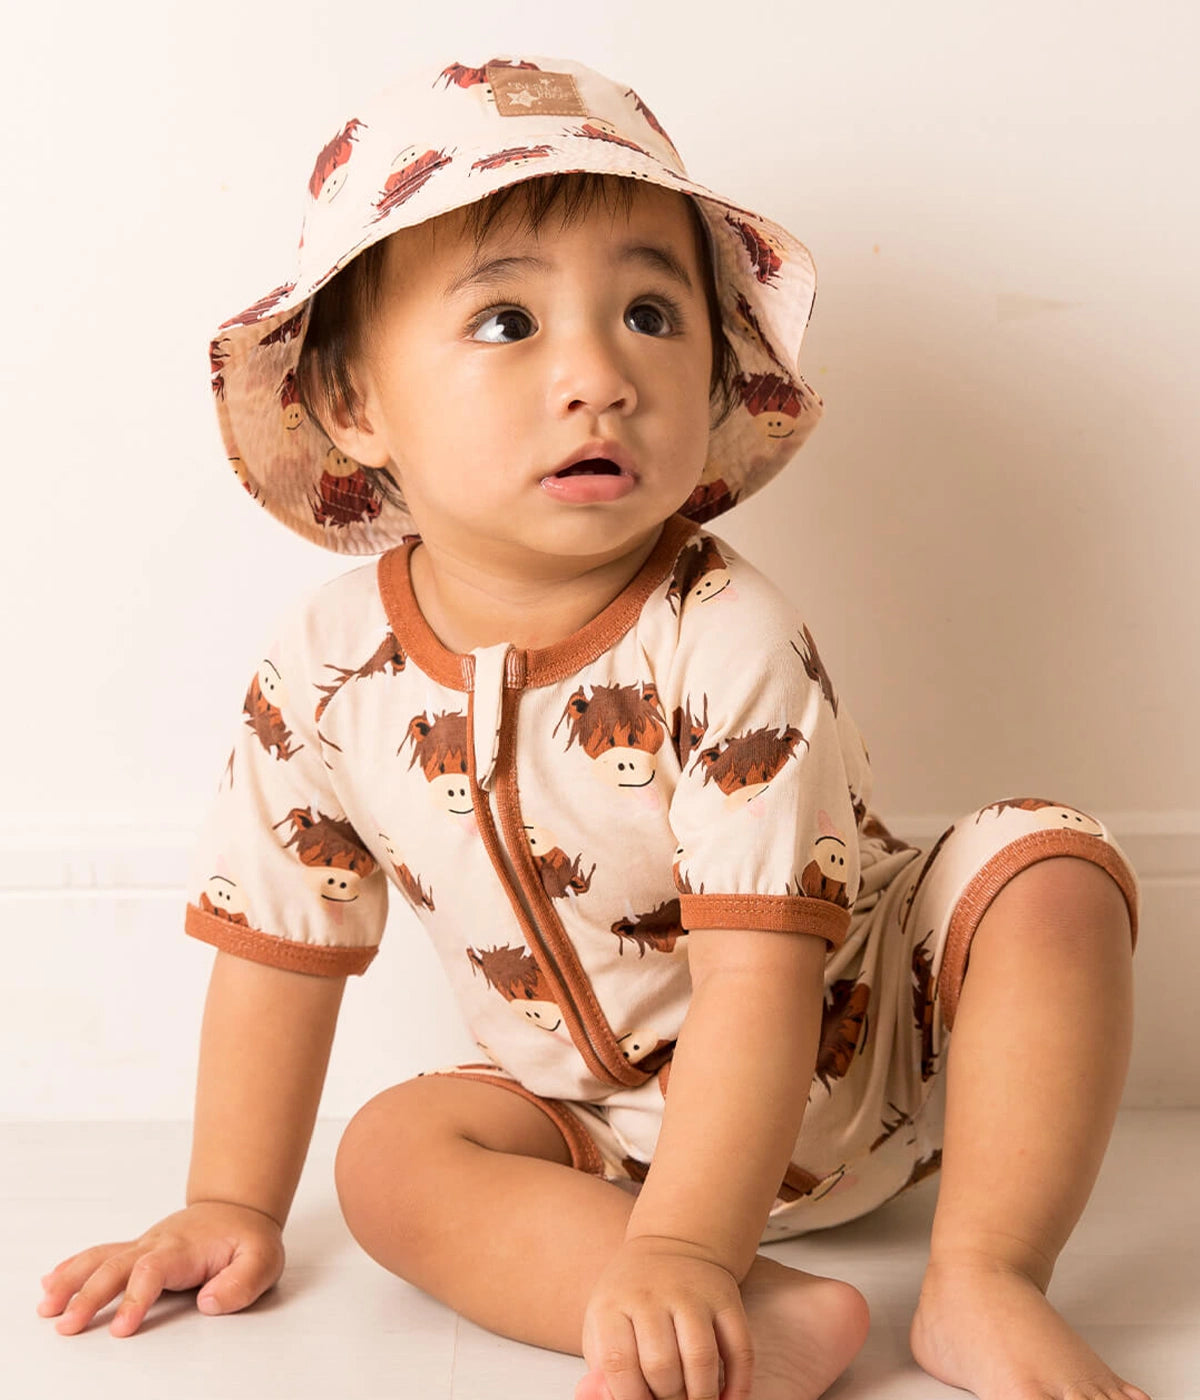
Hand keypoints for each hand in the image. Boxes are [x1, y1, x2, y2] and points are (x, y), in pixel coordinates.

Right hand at [37, 1200, 284, 1336]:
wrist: (238, 1208)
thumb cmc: (248, 1237)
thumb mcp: (263, 1258)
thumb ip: (241, 1282)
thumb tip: (208, 1303)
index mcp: (184, 1249)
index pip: (152, 1271)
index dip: (135, 1299)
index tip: (121, 1330)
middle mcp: (157, 1244)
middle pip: (116, 1267)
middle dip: (89, 1297)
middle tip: (67, 1326)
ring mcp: (144, 1246)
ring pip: (101, 1258)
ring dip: (72, 1280)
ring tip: (47, 1306)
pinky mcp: (138, 1250)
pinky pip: (101, 1255)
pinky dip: (73, 1267)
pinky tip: (51, 1282)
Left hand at [578, 1236, 752, 1399]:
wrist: (672, 1247)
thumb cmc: (631, 1301)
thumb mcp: (603, 1326)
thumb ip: (604, 1371)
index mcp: (613, 1303)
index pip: (618, 1361)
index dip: (629, 1397)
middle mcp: (653, 1295)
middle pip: (662, 1365)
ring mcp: (693, 1295)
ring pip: (702, 1358)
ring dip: (701, 1397)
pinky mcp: (726, 1300)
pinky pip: (740, 1350)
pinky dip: (738, 1385)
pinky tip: (727, 1399)